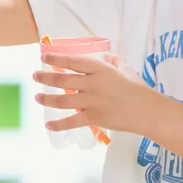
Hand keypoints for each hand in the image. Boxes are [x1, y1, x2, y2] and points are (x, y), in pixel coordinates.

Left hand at [35, 52, 153, 137]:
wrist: (147, 110)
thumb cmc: (138, 88)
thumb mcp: (126, 69)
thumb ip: (114, 62)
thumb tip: (108, 57)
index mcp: (100, 70)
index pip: (73, 62)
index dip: (57, 59)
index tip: (44, 57)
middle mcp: (93, 84)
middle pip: (63, 80)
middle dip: (46, 78)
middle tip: (35, 76)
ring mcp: (92, 102)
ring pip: (63, 100)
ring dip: (47, 99)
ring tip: (37, 97)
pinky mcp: (94, 118)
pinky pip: (72, 122)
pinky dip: (59, 124)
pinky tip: (49, 125)